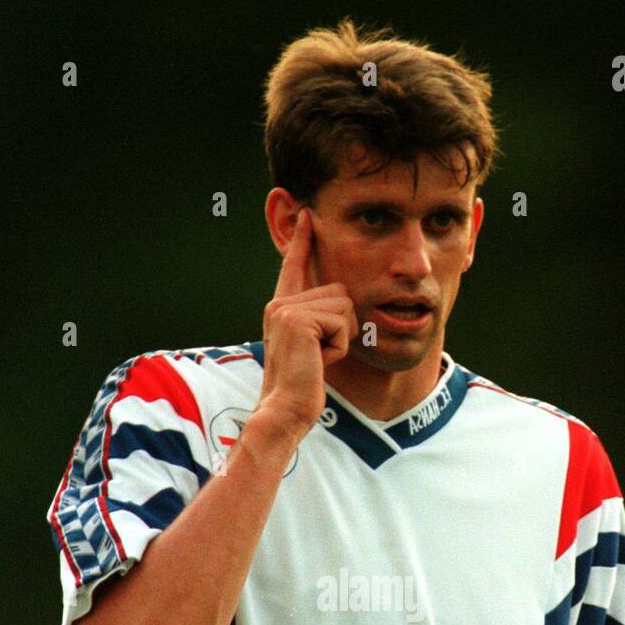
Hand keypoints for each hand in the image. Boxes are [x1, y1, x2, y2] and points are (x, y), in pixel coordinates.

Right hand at [256, 208, 358, 441]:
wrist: (285, 410)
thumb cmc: (301, 388)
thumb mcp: (310, 349)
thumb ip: (317, 324)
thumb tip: (343, 306)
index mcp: (280, 309)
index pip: (294, 267)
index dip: (303, 241)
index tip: (308, 214)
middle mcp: (280, 305)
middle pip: (339, 293)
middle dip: (342, 327)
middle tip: (319, 355)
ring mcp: (287, 311)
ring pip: (344, 307)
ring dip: (341, 338)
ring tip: (318, 359)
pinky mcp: (299, 320)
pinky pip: (342, 323)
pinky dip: (339, 346)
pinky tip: (319, 361)